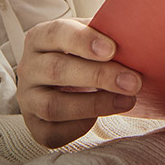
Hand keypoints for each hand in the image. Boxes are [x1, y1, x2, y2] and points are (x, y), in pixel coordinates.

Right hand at [16, 18, 141, 147]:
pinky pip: (53, 132)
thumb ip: (106, 33)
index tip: (112, 49)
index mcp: (40, 38)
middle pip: (56, 70)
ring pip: (53, 106)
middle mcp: (28, 68)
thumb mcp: (89, 38)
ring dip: (94, 104)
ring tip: (127, 101)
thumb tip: (136, 34)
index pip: (56, 33)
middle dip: (98, 76)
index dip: (83, 40)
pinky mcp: (33, 126)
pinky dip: (80, 127)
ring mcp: (27, 99)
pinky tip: (101, 117)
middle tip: (133, 81)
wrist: (64, 84)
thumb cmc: (81, 56)